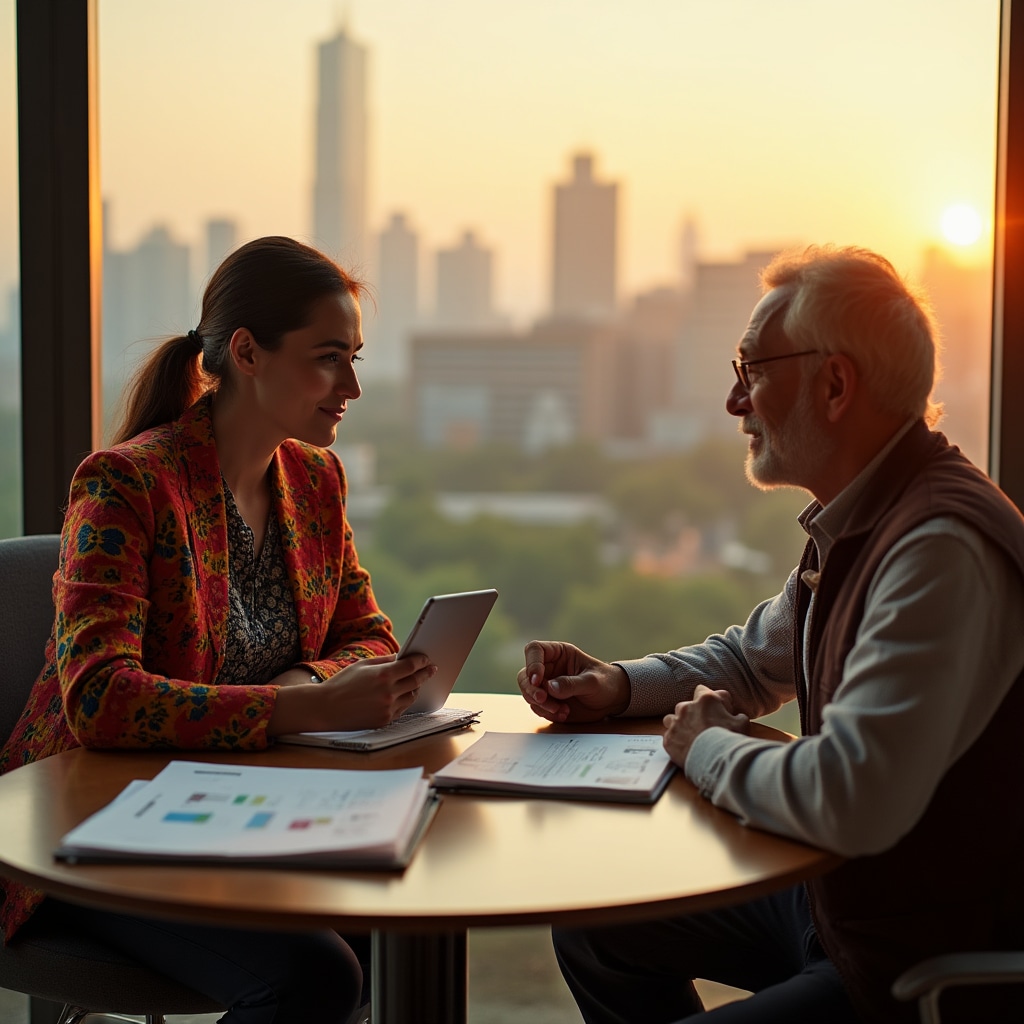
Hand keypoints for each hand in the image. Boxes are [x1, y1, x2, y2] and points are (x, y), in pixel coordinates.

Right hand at [319, 654, 437, 728]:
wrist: (325, 709)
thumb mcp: (362, 666)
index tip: (426, 659)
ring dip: (415, 688)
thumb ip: (385, 661)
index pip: (411, 666)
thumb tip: (402, 657)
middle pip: (416, 681)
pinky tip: (402, 696)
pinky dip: (403, 701)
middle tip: (431, 669)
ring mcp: (387, 709)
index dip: (421, 661)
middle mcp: (388, 693)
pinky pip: (401, 709)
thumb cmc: (342, 683)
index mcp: (383, 675)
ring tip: (416, 682)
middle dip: (425, 673)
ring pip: (411, 697)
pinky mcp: (384, 721)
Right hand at [517, 640, 630, 722]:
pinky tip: (564, 714)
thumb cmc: (606, 683)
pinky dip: (547, 713)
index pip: (535, 650)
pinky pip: (538, 708)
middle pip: (525, 675)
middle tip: (543, 699)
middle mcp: (549, 668)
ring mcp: (547, 685)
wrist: (613, 700)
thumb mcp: (592, 682)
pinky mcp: (548, 701)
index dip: (532, 663)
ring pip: (528, 693)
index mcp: (559, 653)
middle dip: (531, 690)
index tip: (537, 680)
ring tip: (562, 711)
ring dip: (541, 705)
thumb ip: (571, 684)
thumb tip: (550, 687)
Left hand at [662, 684, 748, 766]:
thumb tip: (736, 716)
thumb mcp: (742, 723)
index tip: (713, 709)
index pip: (701, 690)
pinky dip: (675, 741)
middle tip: (702, 726)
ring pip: (671, 719)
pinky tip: (684, 749)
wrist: (714, 760)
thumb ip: (737, 715)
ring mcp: (675, 723)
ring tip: (688, 736)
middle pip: (685, 706)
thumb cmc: (729, 739)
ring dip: (679, 725)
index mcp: (705, 700)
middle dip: (692, 714)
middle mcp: (686, 708)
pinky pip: (669, 737)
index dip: (708, 700)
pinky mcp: (668, 739)